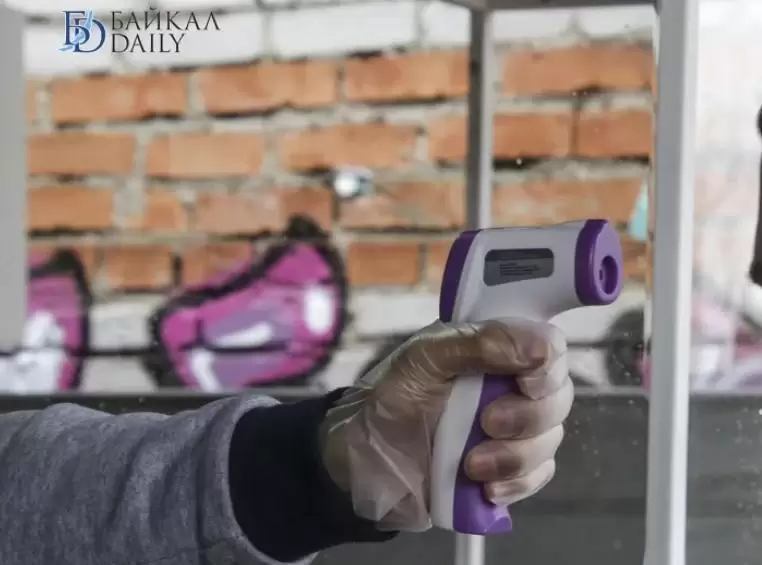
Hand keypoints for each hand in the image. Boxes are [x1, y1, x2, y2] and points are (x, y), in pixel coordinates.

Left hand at [319, 319, 571, 531]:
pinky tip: (484, 486)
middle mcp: (510, 384)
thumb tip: (538, 345)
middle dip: (528, 416)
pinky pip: (538, 475)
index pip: (548, 345)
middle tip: (487, 422)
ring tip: (471, 464)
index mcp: (494, 347)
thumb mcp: (423, 359)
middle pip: (558, 395)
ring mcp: (512, 428)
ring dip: (515, 456)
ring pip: (550, 438)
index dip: (548, 363)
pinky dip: (515, 483)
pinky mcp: (508, 469)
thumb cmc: (389, 397)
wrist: (365, 463)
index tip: (527, 381)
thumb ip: (477, 344)